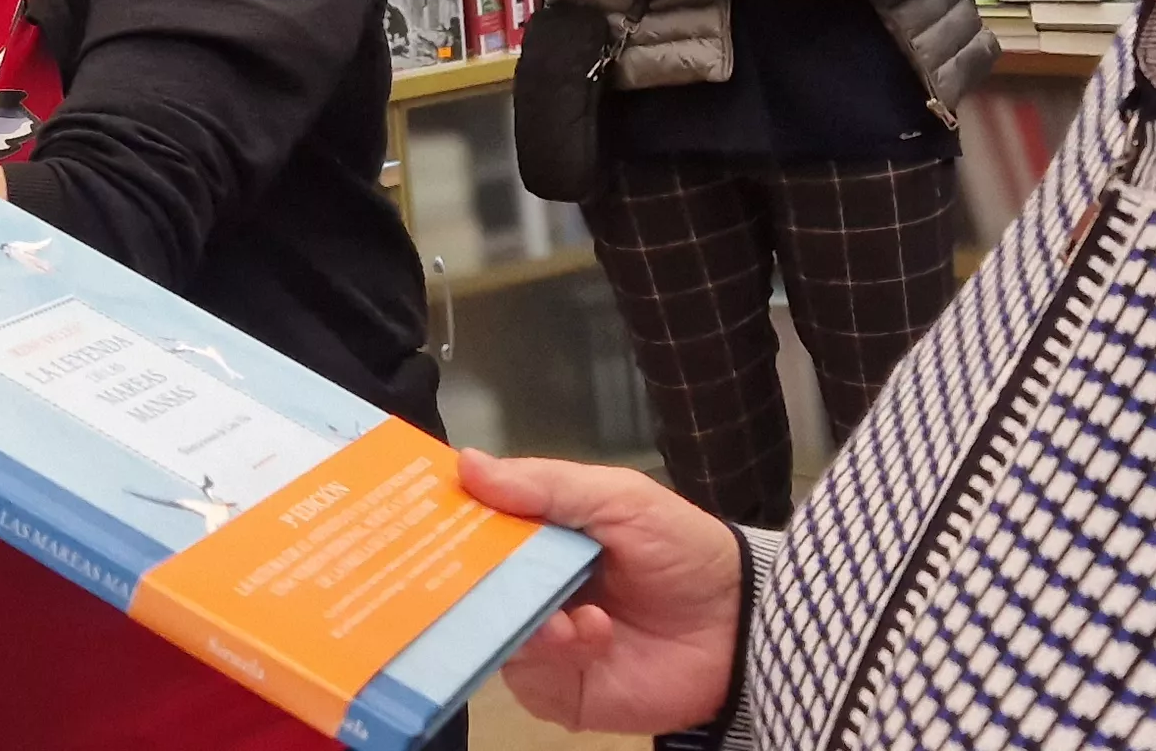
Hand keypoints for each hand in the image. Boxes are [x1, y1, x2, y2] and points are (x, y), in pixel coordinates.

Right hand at [461, 450, 744, 735]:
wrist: (738, 625)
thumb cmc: (680, 550)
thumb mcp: (618, 498)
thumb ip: (544, 485)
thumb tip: (465, 464)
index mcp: (537, 540)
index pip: (475, 532)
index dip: (447, 525)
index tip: (417, 517)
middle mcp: (528, 592)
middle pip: (468, 589)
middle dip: (465, 580)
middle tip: (466, 572)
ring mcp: (540, 644)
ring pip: (492, 633)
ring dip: (523, 619)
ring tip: (561, 612)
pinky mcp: (556, 692)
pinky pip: (528, 676)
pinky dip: (556, 653)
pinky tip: (592, 634)